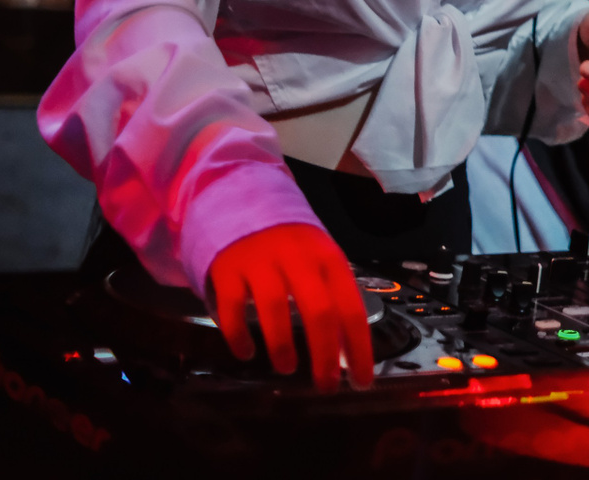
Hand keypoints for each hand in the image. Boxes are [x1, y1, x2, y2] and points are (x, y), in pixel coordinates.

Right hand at [208, 223, 373, 391]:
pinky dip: (239, 336)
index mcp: (329, 258)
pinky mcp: (227, 268)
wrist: (243, 202)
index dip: (359, 347)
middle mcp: (298, 258)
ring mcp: (261, 261)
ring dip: (282, 347)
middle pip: (319, 311)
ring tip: (287, 369)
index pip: (351, 307)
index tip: (361, 381)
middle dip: (325, 355)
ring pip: (275, 310)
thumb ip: (332, 297)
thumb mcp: (320, 260)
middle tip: (326, 386)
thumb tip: (346, 352)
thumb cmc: (292, 245)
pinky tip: (246, 353)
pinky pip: (232, 309)